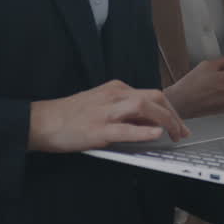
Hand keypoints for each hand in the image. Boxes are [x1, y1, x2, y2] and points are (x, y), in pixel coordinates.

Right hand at [28, 80, 188, 152]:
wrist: (41, 121)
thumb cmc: (69, 116)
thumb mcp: (100, 104)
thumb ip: (123, 110)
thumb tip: (147, 123)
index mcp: (116, 89)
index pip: (152, 94)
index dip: (169, 109)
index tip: (178, 123)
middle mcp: (114, 95)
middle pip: (155, 97)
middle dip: (173, 115)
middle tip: (182, 132)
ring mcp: (106, 111)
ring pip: (144, 108)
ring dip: (166, 121)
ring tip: (175, 135)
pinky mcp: (97, 128)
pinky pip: (125, 128)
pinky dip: (143, 130)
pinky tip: (156, 134)